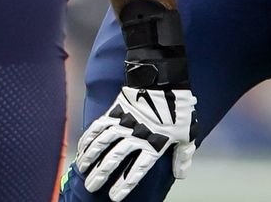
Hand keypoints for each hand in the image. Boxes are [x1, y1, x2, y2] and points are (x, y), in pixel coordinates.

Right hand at [76, 86, 196, 200]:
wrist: (163, 79)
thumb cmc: (178, 107)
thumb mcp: (187, 133)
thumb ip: (183, 156)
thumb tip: (180, 175)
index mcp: (154, 144)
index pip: (137, 170)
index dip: (124, 185)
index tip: (114, 197)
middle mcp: (136, 135)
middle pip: (115, 158)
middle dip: (101, 174)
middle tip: (91, 187)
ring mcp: (123, 122)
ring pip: (103, 142)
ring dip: (91, 157)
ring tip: (82, 169)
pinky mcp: (115, 110)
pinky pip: (99, 126)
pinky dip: (89, 137)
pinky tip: (82, 147)